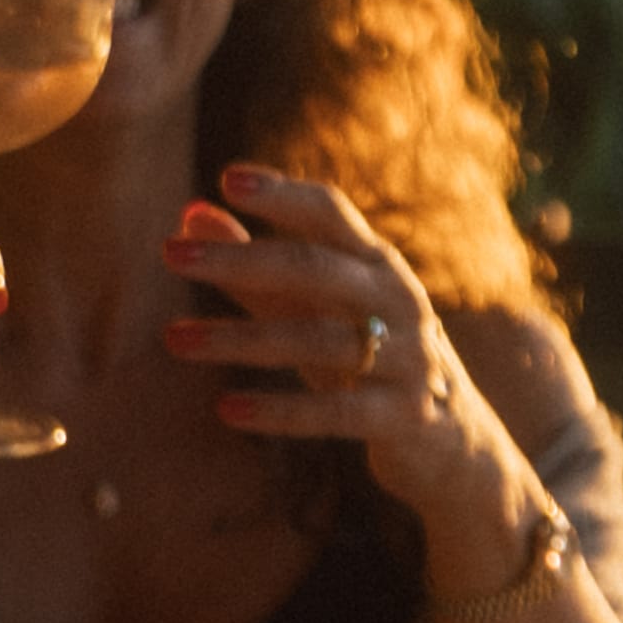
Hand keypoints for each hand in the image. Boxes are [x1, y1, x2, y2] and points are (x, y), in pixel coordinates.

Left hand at [163, 168, 538, 592]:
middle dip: (240, 258)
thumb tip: (189, 213)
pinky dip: (280, 410)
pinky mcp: (404, 416)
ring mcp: (408, 358)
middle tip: (169, 253)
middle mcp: (399, 301)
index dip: (283, 194)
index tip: (228, 180)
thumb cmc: (370, 360)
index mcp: (378, 266)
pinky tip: (226, 408)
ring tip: (174, 338)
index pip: (332, 213)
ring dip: (240, 338)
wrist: (453, 442)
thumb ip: (253, 267)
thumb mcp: (317, 310)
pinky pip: (336, 411)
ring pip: (317, 340)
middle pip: (314, 268)